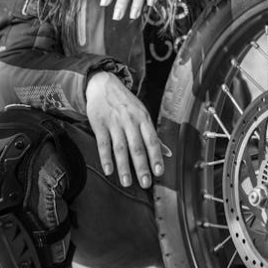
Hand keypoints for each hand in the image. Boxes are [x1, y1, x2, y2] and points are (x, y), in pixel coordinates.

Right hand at [85, 70, 163, 187]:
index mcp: (143, 119)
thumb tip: (168, 153)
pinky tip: (109, 170)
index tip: (159, 172)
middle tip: (145, 183)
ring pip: (120, 147)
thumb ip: (153, 135)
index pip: (152, 140)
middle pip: (137, 147)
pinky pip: (103, 143)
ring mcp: (115, 122)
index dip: (156, 157)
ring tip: (127, 182)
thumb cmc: (126, 103)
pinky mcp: (99, 124)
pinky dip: (106, 158)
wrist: (104, 84)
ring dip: (124, 167)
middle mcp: (130, 121)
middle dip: (142, 166)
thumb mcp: (142, 114)